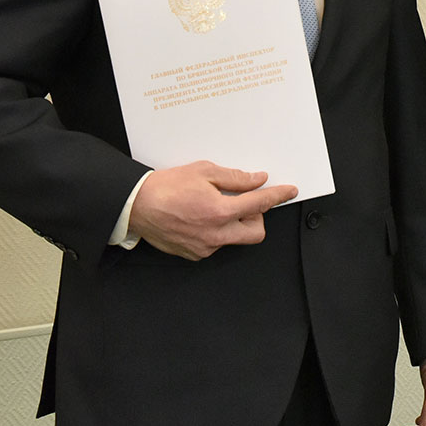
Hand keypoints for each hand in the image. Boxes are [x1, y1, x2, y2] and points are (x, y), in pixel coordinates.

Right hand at [126, 161, 296, 259]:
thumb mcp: (203, 171)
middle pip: (256, 232)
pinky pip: (217, 244)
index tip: (289, 192)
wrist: (136, 206)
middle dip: (257, 217)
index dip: (277, 196)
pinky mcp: (194, 254)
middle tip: (245, 202)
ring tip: (215, 206)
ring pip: (235, 239)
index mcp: (220, 211)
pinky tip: (201, 217)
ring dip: (235, 224)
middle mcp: (215, 234)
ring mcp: (205, 247)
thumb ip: (234, 178)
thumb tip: (256, 180)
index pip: (260, 204)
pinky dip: (217, 231)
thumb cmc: (165, 187)